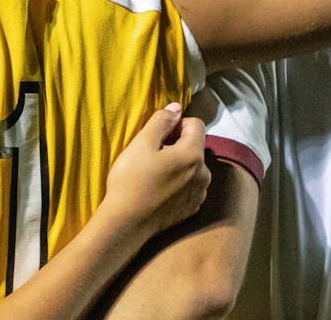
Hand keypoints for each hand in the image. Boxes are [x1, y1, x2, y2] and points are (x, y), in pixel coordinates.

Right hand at [100, 103, 211, 239]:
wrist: (127, 223)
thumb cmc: (131, 180)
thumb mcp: (141, 144)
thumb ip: (162, 121)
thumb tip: (177, 107)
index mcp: (193, 154)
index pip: (196, 124)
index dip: (176, 124)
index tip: (157, 135)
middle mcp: (204, 174)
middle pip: (195, 146)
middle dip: (177, 145)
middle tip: (152, 155)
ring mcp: (199, 194)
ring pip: (193, 167)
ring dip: (179, 164)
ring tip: (155, 174)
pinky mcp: (192, 209)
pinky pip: (190, 186)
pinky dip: (179, 182)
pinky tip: (159, 189)